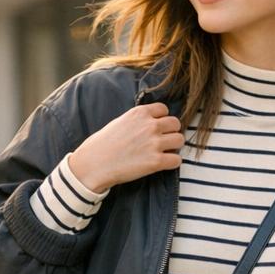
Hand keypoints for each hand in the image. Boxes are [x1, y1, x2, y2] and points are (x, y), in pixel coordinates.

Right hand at [67, 102, 184, 192]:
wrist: (94, 164)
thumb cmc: (103, 144)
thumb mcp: (120, 121)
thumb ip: (138, 120)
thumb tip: (150, 122)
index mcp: (140, 113)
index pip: (164, 109)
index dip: (162, 119)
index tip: (156, 128)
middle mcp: (150, 125)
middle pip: (176, 124)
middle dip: (170, 132)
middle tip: (162, 142)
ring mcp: (154, 143)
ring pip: (180, 140)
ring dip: (174, 147)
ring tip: (163, 153)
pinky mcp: (156, 162)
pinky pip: (177, 160)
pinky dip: (172, 162)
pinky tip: (162, 164)